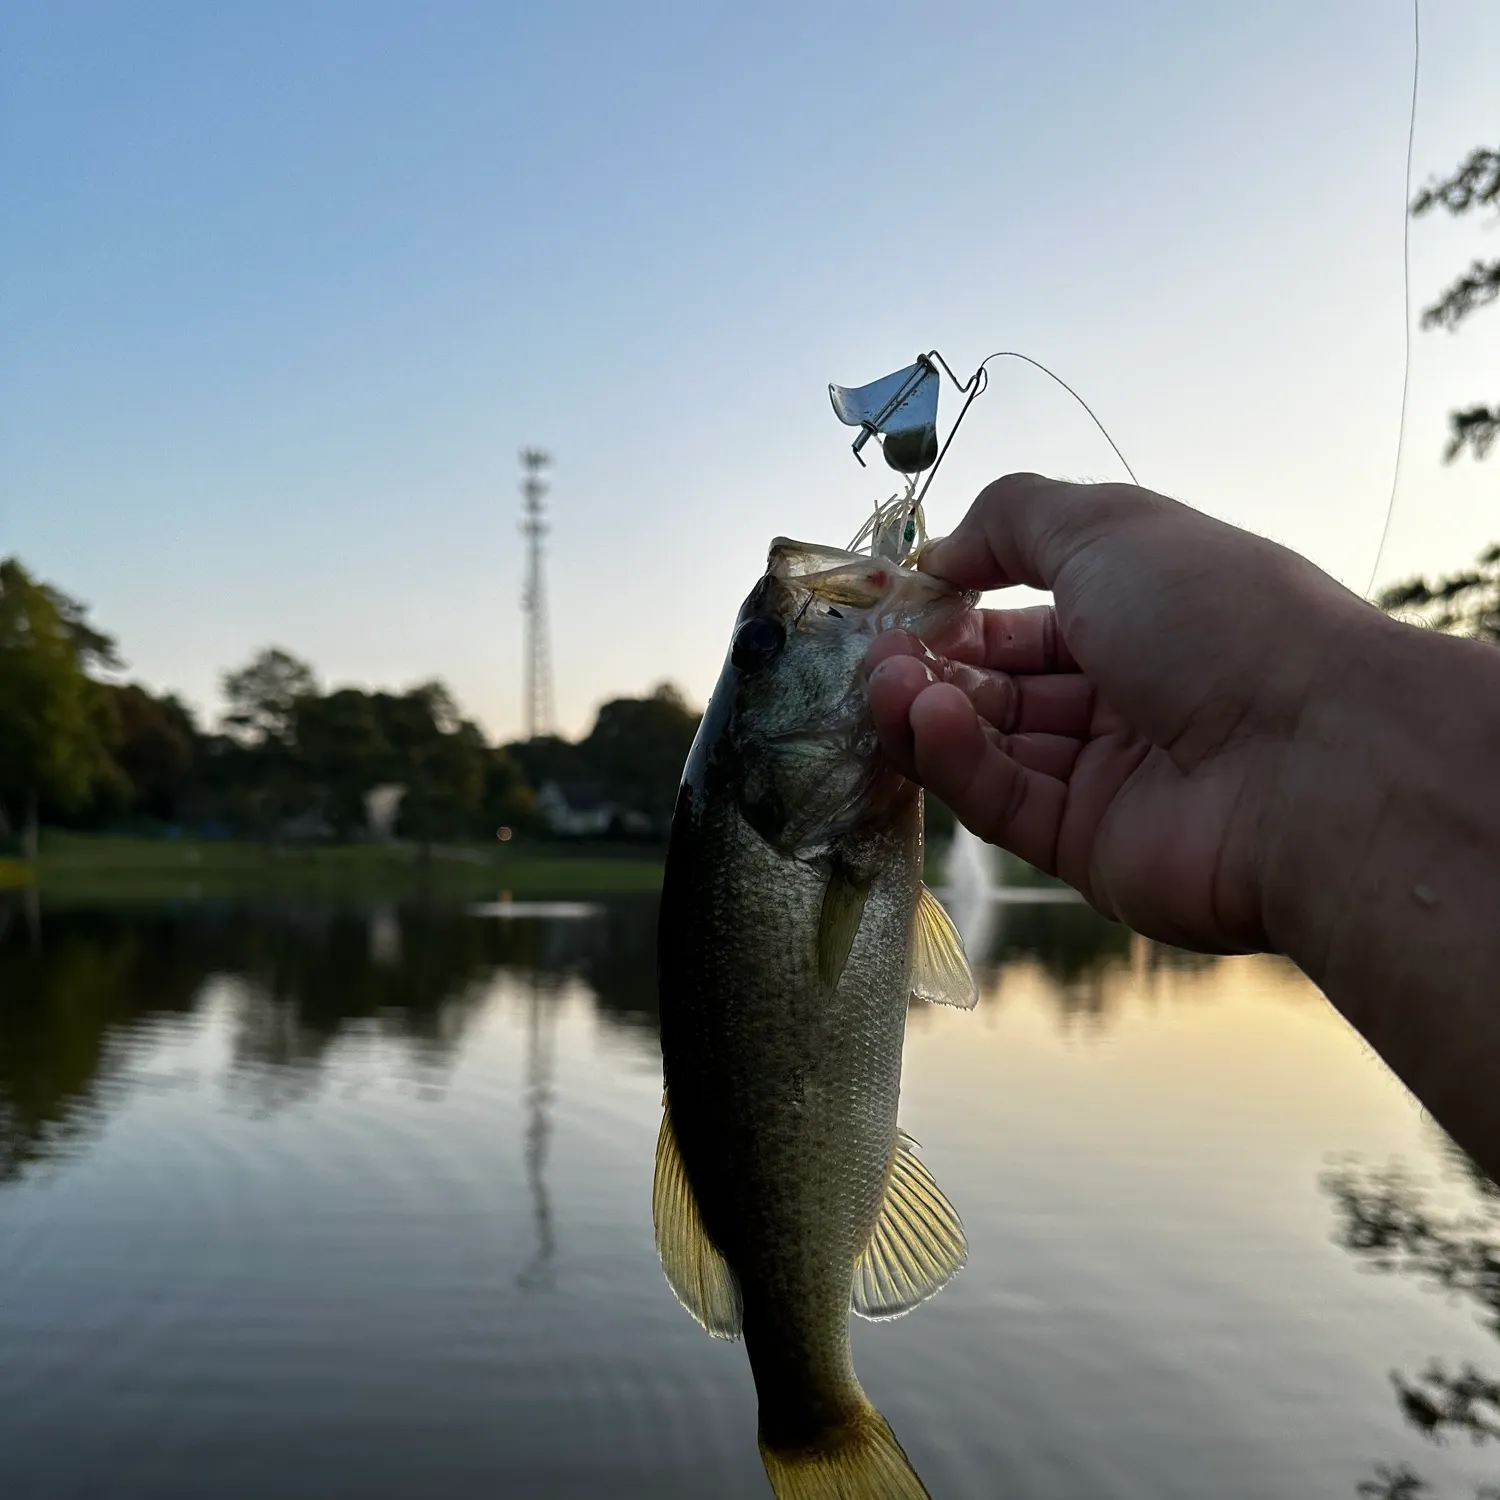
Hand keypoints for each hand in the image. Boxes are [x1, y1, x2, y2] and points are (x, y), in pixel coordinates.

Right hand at [867, 473, 1386, 952]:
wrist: (1314, 762)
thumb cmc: (1219, 619)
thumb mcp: (1109, 525)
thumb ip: (1011, 520)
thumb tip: (938, 552)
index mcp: (1141, 617)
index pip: (1026, 617)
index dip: (959, 607)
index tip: (897, 602)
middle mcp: (1125, 697)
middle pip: (1000, 685)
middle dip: (931, 664)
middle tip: (875, 655)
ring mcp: (1106, 777)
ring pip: (990, 745)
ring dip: (929, 710)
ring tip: (887, 687)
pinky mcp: (1087, 848)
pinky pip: (1004, 801)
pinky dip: (958, 761)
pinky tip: (930, 721)